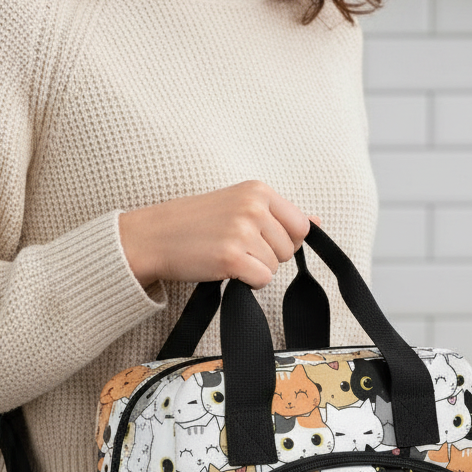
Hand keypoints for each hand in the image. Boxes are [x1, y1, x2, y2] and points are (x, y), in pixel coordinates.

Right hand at [119, 181, 320, 289]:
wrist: (153, 236)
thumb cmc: (194, 223)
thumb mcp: (239, 205)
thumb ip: (279, 214)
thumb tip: (318, 222)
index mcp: (258, 190)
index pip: (300, 226)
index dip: (282, 240)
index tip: (256, 238)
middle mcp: (253, 206)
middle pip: (289, 249)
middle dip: (266, 255)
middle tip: (234, 246)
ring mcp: (243, 231)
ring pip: (275, 266)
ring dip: (254, 269)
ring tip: (226, 255)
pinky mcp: (232, 257)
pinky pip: (261, 280)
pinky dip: (246, 282)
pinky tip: (224, 268)